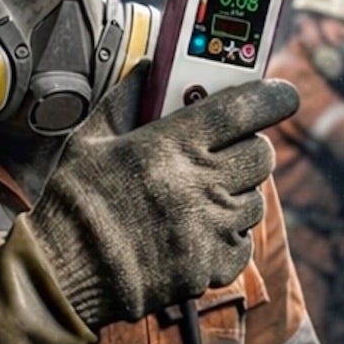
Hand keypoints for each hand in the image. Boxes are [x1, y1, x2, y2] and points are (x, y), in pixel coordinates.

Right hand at [27, 69, 298, 330]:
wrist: (61, 275)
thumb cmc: (72, 203)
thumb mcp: (89, 140)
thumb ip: (125, 100)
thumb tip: (147, 69)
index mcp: (169, 145)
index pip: (243, 109)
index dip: (272, 98)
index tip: (283, 95)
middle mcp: (196, 185)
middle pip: (261, 155)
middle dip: (251, 148)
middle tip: (228, 152)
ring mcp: (206, 230)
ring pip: (255, 201)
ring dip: (238, 195)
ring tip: (204, 197)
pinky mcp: (207, 268)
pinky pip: (242, 244)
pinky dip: (228, 238)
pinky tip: (198, 234)